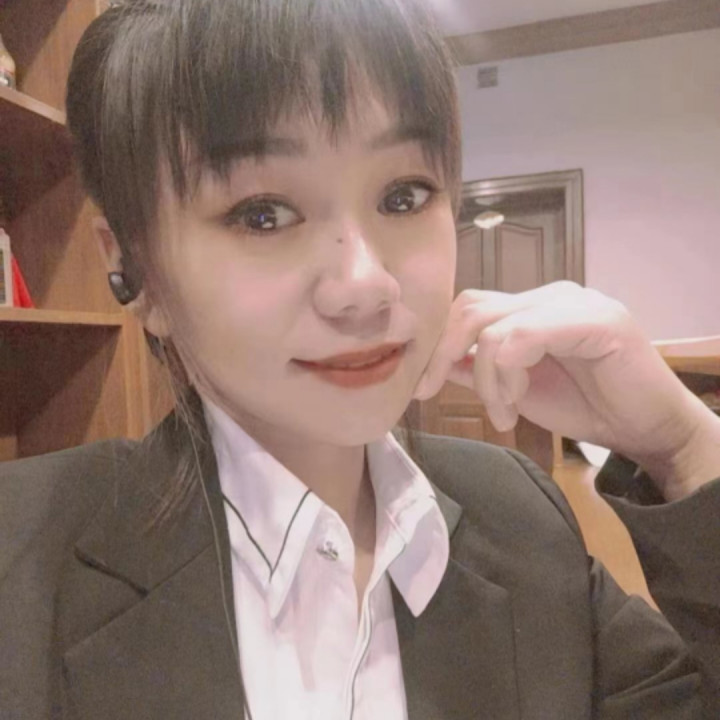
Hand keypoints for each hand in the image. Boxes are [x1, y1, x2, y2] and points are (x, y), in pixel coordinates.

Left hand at [412, 282, 719, 496]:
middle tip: (431, 392)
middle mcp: (550, 295)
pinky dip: (505, 376)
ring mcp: (573, 302)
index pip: (469, 308)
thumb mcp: (516, 390)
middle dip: (441, 354)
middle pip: (471, 307)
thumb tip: (440, 364)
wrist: (648, 429)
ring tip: (501, 414)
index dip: (437, 343)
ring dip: (484, 378)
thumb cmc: (586, 407)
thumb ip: (480, 370)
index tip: (421, 385)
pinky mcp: (593, 320)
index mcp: (532, 307)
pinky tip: (514, 406)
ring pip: (493, 326)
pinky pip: (523, 337)